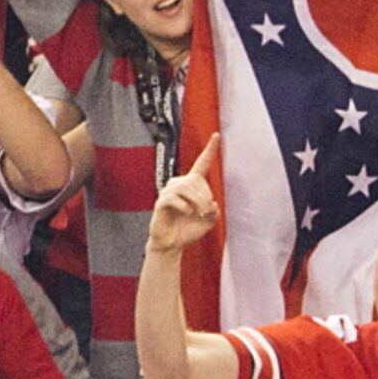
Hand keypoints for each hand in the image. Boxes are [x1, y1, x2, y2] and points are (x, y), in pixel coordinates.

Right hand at [146, 134, 220, 254]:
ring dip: (197, 201)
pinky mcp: (161, 202)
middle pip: (196, 180)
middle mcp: (180, 184)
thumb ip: (214, 212)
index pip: (202, 163)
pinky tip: (187, 212)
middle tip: (207, 211)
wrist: (172, 243)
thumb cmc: (188, 229)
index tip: (217, 135)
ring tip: (199, 213)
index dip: (210, 150)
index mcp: (193, 185)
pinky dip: (184, 206)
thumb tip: (212, 204)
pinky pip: (173, 198)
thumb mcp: (208, 222)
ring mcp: (168, 192)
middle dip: (205, 196)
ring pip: (185, 187)